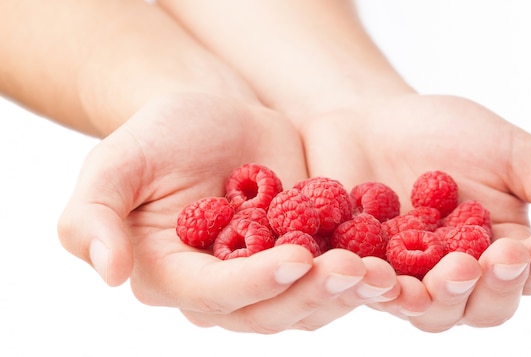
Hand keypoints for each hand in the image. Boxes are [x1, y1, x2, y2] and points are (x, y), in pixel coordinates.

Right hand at [57, 92, 400, 332]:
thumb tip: (106, 272)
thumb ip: (93, 215)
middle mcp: (222, 290)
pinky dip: (363, 271)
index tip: (296, 256)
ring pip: (309, 302)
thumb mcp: (117, 162)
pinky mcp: (306, 257)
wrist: (217, 115)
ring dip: (347, 292)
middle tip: (353, 269)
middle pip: (270, 310)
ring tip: (382, 270)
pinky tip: (390, 258)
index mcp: (173, 276)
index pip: (214, 295)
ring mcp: (269, 278)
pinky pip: (336, 276)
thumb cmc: (162, 134)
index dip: (255, 283)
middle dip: (312, 293)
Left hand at [299, 93, 530, 330]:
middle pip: (478, 308)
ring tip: (442, 273)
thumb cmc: (448, 131)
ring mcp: (408, 279)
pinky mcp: (362, 273)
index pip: (527, 278)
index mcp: (501, 252)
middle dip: (487, 289)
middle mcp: (456, 276)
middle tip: (486, 260)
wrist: (373, 116)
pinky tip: (374, 273)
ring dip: (435, 298)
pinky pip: (367, 290)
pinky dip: (374, 286)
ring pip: (427, 310)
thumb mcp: (517, 154)